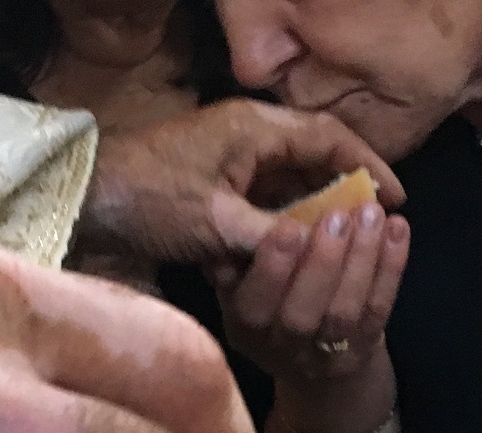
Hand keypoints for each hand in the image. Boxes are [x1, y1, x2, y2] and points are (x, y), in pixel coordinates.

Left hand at [77, 99, 403, 265]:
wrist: (84, 204)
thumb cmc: (148, 202)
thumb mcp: (219, 226)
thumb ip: (277, 238)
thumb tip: (324, 252)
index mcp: (256, 128)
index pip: (331, 138)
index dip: (370, 167)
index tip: (397, 200)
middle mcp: (247, 135)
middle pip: (315, 158)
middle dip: (344, 194)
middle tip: (371, 231)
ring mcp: (229, 157)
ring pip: (288, 182)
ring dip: (310, 214)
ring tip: (337, 248)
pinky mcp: (212, 182)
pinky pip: (261, 200)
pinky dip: (277, 225)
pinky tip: (287, 254)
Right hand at [214, 201, 409, 391]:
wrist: (316, 367)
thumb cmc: (275, 306)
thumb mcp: (246, 287)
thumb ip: (239, 260)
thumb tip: (231, 222)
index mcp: (246, 328)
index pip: (253, 306)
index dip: (271, 270)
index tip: (289, 226)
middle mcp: (283, 347)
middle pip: (301, 314)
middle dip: (321, 262)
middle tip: (338, 216)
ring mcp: (326, 353)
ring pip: (344, 311)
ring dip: (360, 259)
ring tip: (371, 214)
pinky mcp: (364, 348)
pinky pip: (379, 308)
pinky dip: (391, 267)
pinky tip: (398, 229)